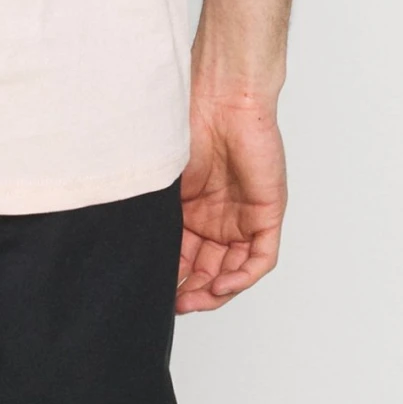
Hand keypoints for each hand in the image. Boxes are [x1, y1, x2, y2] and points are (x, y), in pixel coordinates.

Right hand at [175, 88, 287, 313]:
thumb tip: (136, 248)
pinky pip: (259, 259)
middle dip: (192, 292)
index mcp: (192, 208)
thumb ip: (157, 214)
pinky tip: (221, 284)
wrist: (224, 99)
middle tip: (176, 304)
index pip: (185, 255)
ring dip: (215, 291)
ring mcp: (244, 217)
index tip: (155, 291)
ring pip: (233, 270)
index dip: (173, 277)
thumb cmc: (190, 124)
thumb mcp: (165, 179)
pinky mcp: (267, 215)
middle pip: (209, 269)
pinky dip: (241, 277)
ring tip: (194, 300)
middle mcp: (218, 217)